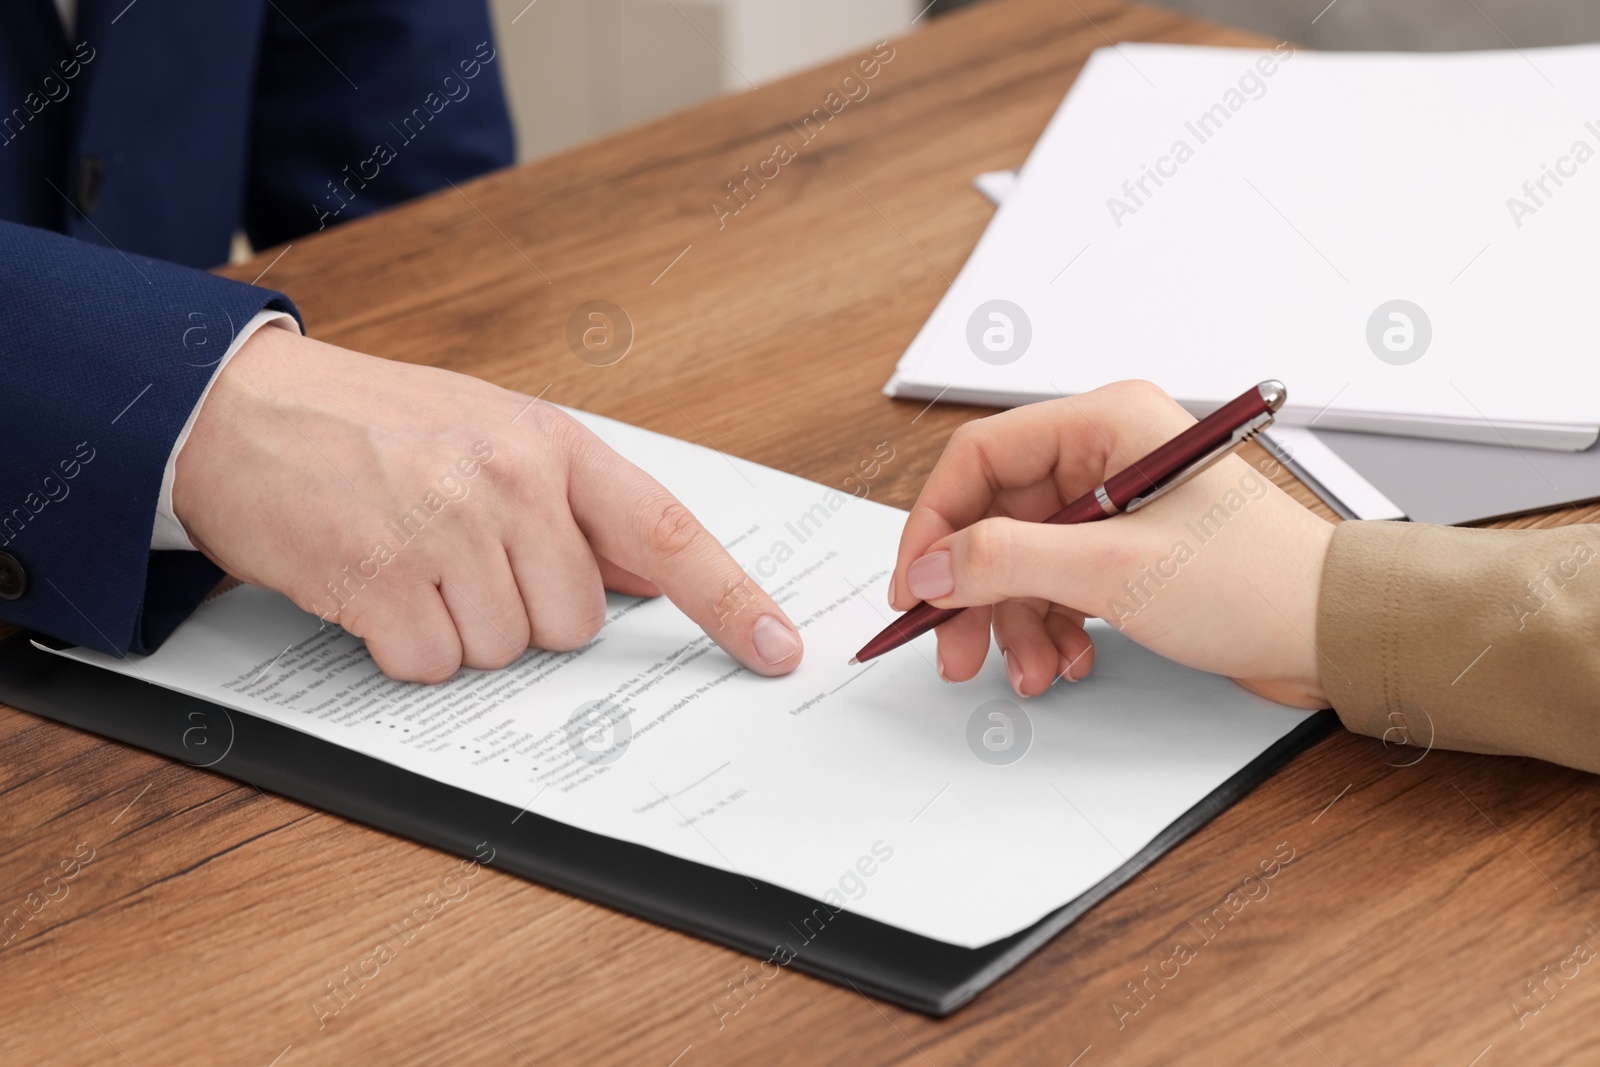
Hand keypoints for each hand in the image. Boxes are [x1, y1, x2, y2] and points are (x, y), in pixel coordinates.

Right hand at [174, 326, 803, 682]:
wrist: (238, 406)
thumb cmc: (370, 422)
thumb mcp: (489, 431)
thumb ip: (572, 502)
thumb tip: (653, 572)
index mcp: (549, 443)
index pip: (666, 530)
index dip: (729, 599)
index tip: (775, 648)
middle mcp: (507, 482)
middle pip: (575, 622)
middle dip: (526, 614)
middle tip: (463, 559)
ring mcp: (444, 530)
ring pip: (505, 651)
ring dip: (458, 629)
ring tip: (410, 560)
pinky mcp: (380, 580)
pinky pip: (431, 665)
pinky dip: (402, 647)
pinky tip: (374, 586)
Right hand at [888, 380, 1333, 708]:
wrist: (1333, 633)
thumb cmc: (1257, 582)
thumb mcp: (1113, 570)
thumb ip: (1007, 562)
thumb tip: (934, 567)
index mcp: (1106, 423)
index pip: (980, 458)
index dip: (936, 524)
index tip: (916, 586)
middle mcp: (1107, 454)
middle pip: (996, 516)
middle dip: (974, 590)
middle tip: (954, 648)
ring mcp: (1116, 505)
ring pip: (1022, 559)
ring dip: (1014, 621)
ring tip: (1028, 671)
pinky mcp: (1128, 551)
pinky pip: (1057, 583)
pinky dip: (1050, 626)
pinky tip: (1066, 662)